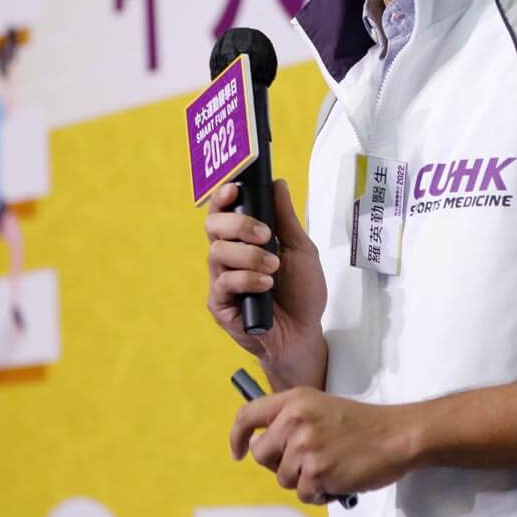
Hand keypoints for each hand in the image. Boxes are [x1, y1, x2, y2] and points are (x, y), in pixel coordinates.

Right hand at [205, 178, 326, 386]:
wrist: (303, 332)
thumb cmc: (301, 291)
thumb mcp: (301, 249)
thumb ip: (286, 219)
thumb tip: (278, 184)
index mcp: (244, 239)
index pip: (224, 211)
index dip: (223, 197)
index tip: (235, 188)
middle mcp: (229, 256)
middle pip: (213, 226)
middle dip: (238, 225)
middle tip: (265, 234)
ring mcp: (222, 279)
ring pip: (217, 253)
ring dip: (249, 256)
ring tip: (274, 267)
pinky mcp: (220, 304)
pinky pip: (224, 283)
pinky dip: (247, 280)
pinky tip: (266, 286)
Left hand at [230, 387, 409, 503]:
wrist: (397, 436)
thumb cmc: (363, 424)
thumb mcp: (321, 407)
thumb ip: (291, 420)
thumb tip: (258, 445)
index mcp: (295, 400)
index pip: (248, 415)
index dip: (237, 436)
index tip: (237, 451)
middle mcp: (295, 420)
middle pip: (260, 453)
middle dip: (278, 463)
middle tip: (306, 461)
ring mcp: (304, 447)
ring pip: (282, 478)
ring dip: (304, 479)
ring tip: (331, 466)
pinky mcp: (316, 472)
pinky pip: (303, 493)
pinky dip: (319, 492)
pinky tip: (338, 479)